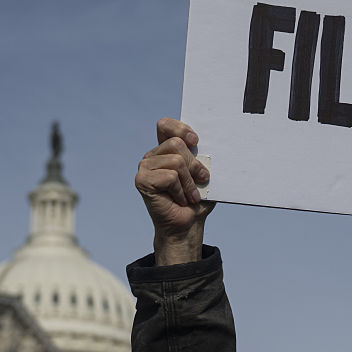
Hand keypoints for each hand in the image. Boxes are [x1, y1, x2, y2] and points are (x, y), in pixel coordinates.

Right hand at [135, 118, 213, 264]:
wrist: (188, 225)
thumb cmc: (196, 200)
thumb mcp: (202, 174)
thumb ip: (200, 157)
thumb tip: (210, 145)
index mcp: (164, 150)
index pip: (165, 125)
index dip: (180, 128)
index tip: (195, 141)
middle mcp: (152, 156)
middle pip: (176, 144)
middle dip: (194, 164)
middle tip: (201, 181)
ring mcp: (144, 168)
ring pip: (176, 161)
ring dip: (189, 182)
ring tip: (190, 195)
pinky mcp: (142, 181)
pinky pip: (170, 177)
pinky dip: (181, 190)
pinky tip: (180, 200)